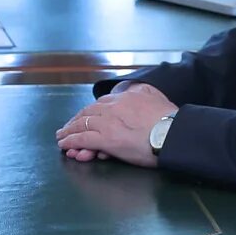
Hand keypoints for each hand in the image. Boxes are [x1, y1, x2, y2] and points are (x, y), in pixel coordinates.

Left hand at [55, 82, 176, 167]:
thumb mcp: (156, 96)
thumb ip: (144, 91)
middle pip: (87, 114)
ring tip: (61, 137)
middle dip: (75, 121)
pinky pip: (82, 139)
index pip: (100, 104)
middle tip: (67, 128)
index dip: (90, 113)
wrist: (174, 133)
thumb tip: (137, 89)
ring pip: (82, 126)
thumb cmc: (170, 120)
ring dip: (69, 132)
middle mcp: (112, 108)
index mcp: (124, 98)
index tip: (85, 117)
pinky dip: (71, 141)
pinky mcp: (106, 140)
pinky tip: (65, 145)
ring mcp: (108, 124)